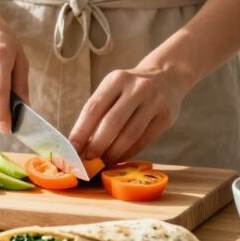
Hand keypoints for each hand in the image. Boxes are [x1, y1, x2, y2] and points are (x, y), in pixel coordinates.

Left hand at [68, 67, 187, 164]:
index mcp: (116, 79)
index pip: (94, 107)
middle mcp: (137, 88)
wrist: (166, 77)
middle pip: (112, 122)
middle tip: (87, 161)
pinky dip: (129, 152)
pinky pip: (144, 140)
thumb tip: (80, 144)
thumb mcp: (113, 89)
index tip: (72, 149)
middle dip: (97, 145)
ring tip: (102, 163)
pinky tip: (119, 158)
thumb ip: (99, 112)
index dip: (81, 130)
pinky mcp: (166, 116)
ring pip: (130, 134)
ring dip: (114, 153)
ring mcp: (154, 101)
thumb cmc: (130, 89)